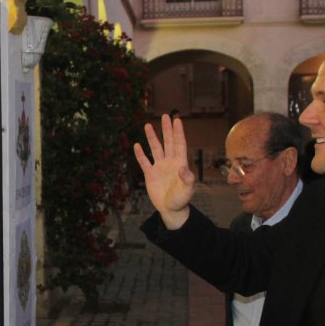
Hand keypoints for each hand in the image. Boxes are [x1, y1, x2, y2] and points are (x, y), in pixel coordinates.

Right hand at [133, 114, 194, 229]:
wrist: (171, 210)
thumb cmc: (181, 200)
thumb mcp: (188, 190)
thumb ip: (187, 179)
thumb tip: (184, 168)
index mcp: (180, 163)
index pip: (179, 144)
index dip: (178, 132)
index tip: (177, 120)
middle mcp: (170, 162)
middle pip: (168, 142)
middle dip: (166, 129)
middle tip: (165, 115)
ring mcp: (159, 167)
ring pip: (155, 148)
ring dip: (152, 137)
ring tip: (148, 125)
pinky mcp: (150, 174)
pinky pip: (144, 162)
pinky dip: (140, 154)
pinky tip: (137, 145)